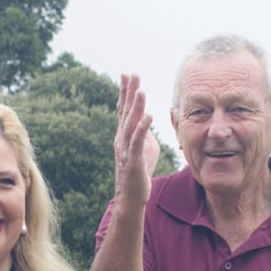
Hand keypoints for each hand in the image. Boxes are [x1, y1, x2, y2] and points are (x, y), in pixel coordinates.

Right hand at [113, 74, 160, 206]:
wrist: (131, 196)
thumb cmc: (139, 172)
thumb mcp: (146, 147)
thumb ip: (146, 132)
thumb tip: (148, 119)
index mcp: (124, 134)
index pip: (124, 109)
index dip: (125, 92)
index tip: (126, 74)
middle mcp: (122, 139)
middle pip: (126, 112)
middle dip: (129, 92)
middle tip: (132, 74)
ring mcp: (126, 149)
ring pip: (130, 124)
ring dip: (136, 107)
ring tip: (141, 90)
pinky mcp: (134, 160)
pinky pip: (138, 142)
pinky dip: (142, 128)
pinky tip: (148, 116)